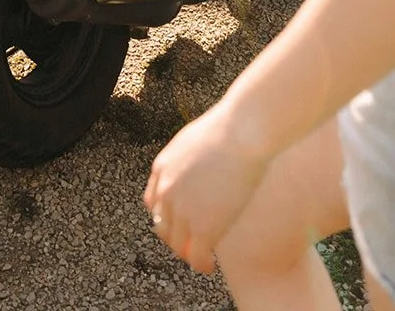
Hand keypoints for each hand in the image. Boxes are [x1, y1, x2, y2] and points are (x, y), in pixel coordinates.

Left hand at [143, 99, 267, 273]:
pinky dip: (202, 264)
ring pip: (178, 245)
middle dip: (176, 238)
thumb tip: (198, 168)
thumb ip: (187, 160)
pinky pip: (197, 256)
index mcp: (162, 168)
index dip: (166, 217)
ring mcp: (183, 211)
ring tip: (202, 258)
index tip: (179, 224)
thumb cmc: (228, 129)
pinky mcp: (203, 228)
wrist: (241, 134)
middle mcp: (167, 192)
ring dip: (188, 254)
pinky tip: (211, 265)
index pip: (153, 203)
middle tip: (191, 245)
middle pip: (163, 226)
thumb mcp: (194, 141)